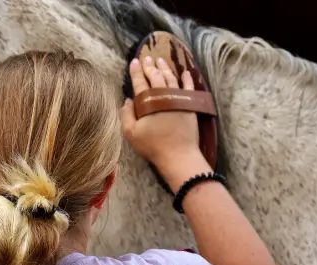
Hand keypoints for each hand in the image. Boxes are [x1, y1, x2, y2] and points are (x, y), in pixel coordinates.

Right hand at [119, 56, 203, 171]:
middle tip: (147, 58)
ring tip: (161, 60)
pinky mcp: (190, 104)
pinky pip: (188, 87)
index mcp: (147, 102)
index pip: (140, 82)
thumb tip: (127, 100)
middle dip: (150, 66)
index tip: (134, 61)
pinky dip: (187, 79)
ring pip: (171, 78)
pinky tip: (185, 72)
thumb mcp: (131, 134)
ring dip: (165, 68)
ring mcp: (178, 98)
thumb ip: (126, 115)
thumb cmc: (153, 146)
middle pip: (156, 76)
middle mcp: (163, 96)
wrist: (178, 155)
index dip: (136, 71)